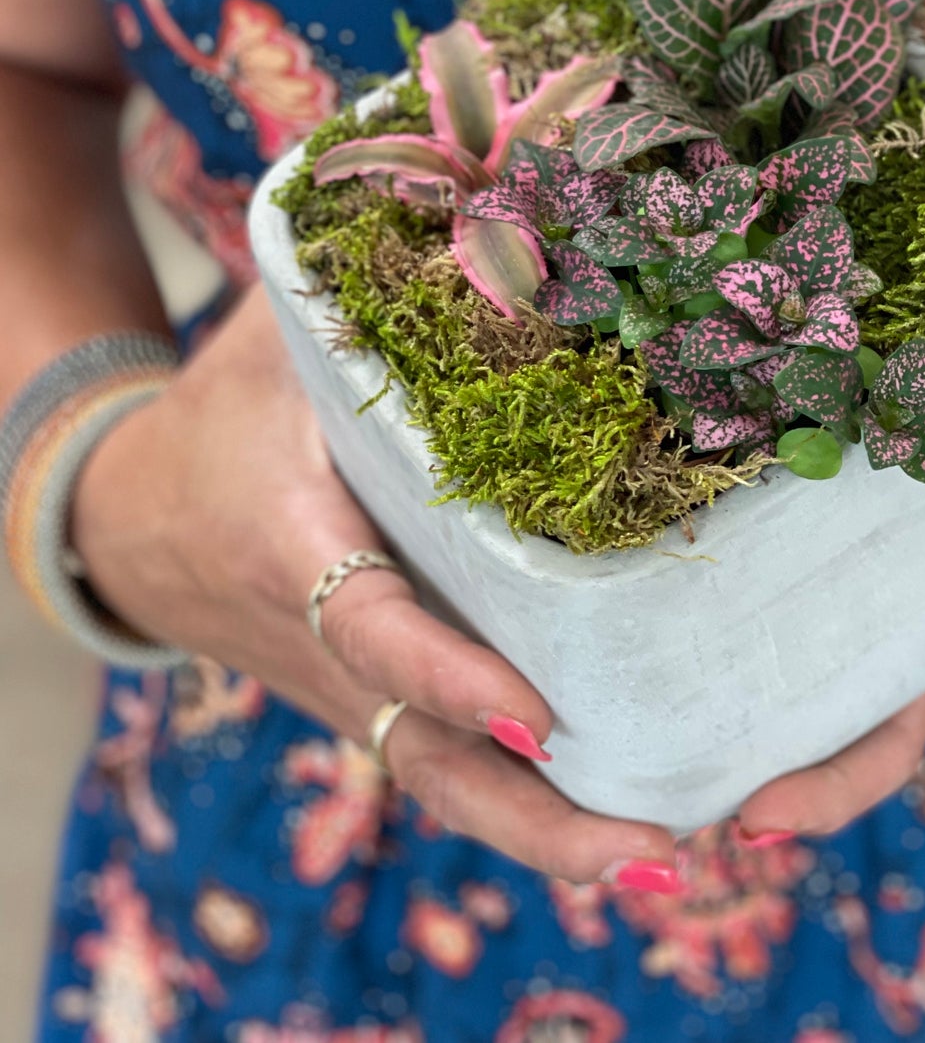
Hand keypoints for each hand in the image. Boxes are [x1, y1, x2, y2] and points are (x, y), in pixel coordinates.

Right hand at [72, 286, 679, 889]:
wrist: (133, 513)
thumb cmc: (227, 411)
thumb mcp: (280, 335)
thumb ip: (368, 282)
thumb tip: (491, 186)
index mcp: (296, 549)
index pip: (381, 629)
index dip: (456, 677)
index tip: (544, 718)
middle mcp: (331, 647)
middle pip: (431, 760)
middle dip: (537, 822)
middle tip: (652, 852)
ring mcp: (355, 692)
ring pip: (447, 784)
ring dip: (549, 838)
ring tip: (669, 862)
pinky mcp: (376, 702)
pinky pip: (449, 764)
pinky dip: (525, 804)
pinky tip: (621, 818)